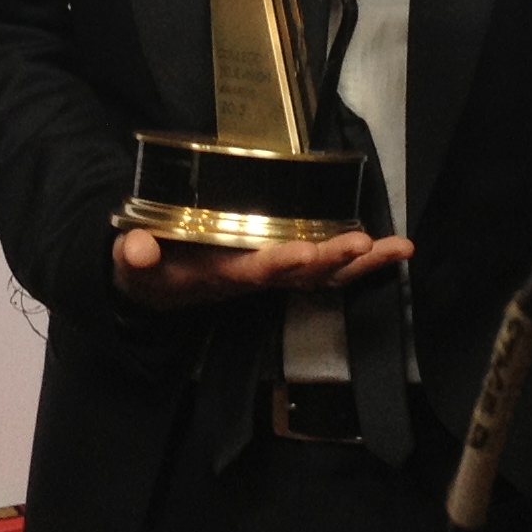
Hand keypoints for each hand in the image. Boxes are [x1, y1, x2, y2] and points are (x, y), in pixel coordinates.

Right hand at [110, 225, 410, 310]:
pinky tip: (390, 249)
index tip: (305, 253)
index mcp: (221, 275)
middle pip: (301, 275)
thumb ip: (134, 255)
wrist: (155, 287)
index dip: (280, 262)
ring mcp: (272, 274)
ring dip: (362, 264)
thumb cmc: (147, 268)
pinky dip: (360, 261)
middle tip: (364, 244)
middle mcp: (254, 278)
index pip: (255, 270)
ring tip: (399, 248)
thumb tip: (134, 248)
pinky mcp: (281, 265)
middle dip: (333, 260)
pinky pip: (326, 267)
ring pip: (324, 274)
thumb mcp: (132, 263)